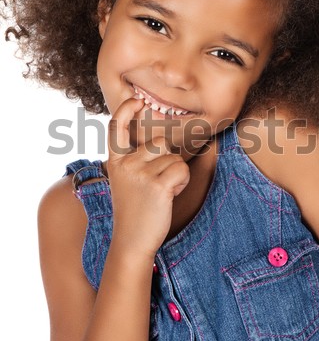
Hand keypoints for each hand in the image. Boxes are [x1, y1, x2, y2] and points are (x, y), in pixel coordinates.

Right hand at [107, 97, 189, 255]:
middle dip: (167, 160)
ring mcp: (140, 174)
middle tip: (156, 185)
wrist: (132, 241)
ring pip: (174, 157)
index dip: (126, 110)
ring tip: (161, 192)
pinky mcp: (157, 185)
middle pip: (159, 142)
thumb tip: (158, 139)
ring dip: (175, 173)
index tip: (137, 100)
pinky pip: (181, 170)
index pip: (117, 127)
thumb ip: (136, 159)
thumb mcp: (127, 181)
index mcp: (115, 162)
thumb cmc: (135, 210)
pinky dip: (181, 183)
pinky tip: (168, 197)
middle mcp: (125, 164)